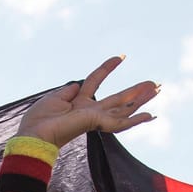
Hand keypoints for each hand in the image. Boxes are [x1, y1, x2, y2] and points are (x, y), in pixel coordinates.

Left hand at [15, 56, 158, 148]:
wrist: (34, 135)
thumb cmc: (39, 120)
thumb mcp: (55, 98)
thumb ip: (69, 91)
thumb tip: (78, 84)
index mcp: (78, 102)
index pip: (96, 80)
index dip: (108, 67)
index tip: (121, 56)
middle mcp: (90, 110)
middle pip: (117, 98)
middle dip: (136, 91)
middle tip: (155, 84)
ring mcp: (95, 118)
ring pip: (124, 109)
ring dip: (142, 100)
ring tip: (158, 90)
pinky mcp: (97, 123)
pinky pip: (121, 123)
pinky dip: (136, 120)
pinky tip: (151, 115)